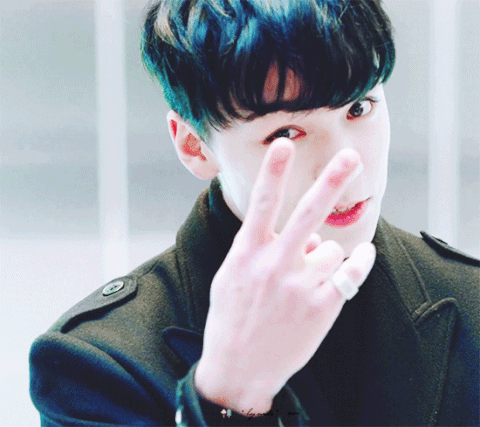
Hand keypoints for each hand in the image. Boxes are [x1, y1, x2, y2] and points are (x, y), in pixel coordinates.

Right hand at [194, 138, 375, 414]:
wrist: (238, 368)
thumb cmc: (231, 317)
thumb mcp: (231, 276)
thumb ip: (259, 249)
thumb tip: (300, 233)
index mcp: (247, 254)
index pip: (261, 204)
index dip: (272, 172)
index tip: (283, 144)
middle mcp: (274, 265)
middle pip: (307, 214)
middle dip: (330, 181)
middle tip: (350, 156)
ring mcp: (299, 287)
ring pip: (330, 249)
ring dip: (324, 255)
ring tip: (308, 275)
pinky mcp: (322, 307)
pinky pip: (351, 272)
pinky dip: (360, 261)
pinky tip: (362, 255)